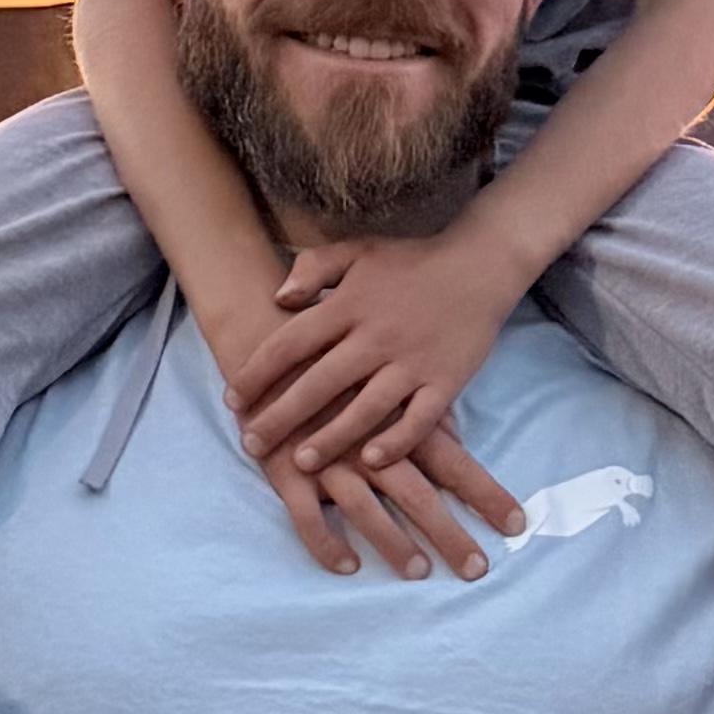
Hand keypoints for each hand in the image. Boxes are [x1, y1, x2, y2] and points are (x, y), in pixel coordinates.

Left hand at [221, 237, 527, 583]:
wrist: (480, 264)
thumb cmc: (412, 261)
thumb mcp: (358, 251)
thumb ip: (314, 267)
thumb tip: (278, 297)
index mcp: (350, 304)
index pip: (291, 343)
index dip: (257, 373)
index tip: (232, 400)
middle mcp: (377, 336)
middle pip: (319, 384)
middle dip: (281, 418)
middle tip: (252, 445)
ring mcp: (413, 361)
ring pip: (365, 409)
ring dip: (331, 439)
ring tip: (301, 463)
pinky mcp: (446, 381)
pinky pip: (419, 420)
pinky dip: (395, 442)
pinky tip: (370, 460)